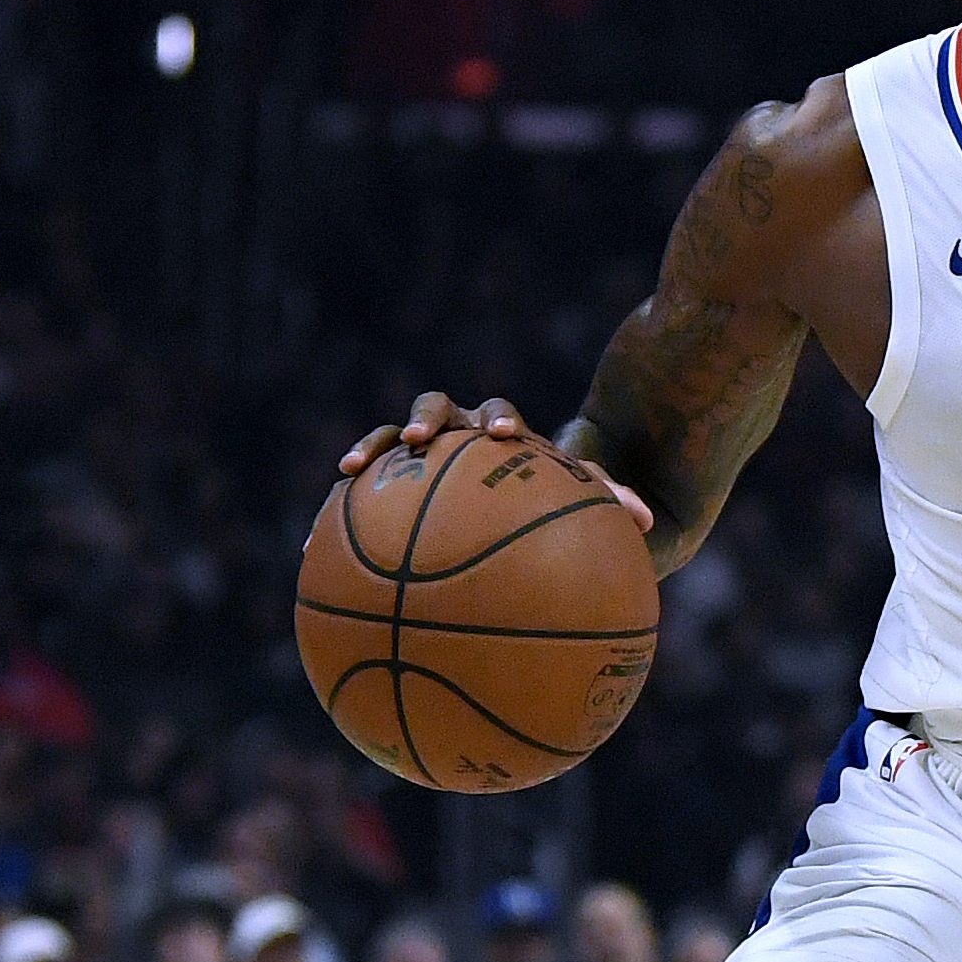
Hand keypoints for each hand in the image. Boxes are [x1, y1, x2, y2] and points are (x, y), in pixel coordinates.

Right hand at [340, 392, 654, 533]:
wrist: (523, 511)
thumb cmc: (561, 510)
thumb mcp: (587, 511)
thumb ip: (608, 508)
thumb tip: (653, 522)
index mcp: (509, 439)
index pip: (504, 418)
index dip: (500, 421)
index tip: (501, 437)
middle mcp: (464, 437)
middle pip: (444, 410)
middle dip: (430, 418)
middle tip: (425, 438)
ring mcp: (426, 457)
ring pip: (395, 439)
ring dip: (379, 446)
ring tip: (354, 467)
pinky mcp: (393, 485)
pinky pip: (362, 495)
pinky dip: (340, 516)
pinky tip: (308, 550)